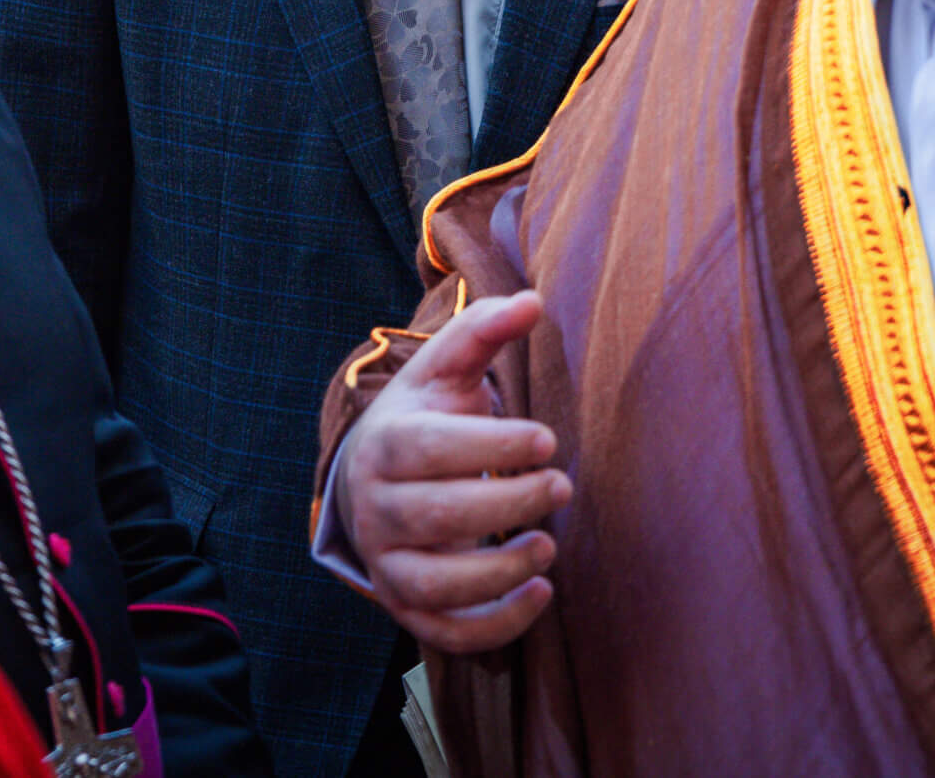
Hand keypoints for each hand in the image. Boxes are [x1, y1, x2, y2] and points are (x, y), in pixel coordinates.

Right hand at [335, 291, 569, 653]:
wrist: (372, 481)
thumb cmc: (424, 418)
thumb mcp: (443, 370)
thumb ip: (483, 332)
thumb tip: (533, 301)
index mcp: (383, 444)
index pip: (428, 449)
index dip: (489, 445)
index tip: (547, 440)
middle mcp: (376, 509)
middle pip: (433, 515)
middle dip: (504, 504)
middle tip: (561, 486)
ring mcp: (388, 565)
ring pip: (434, 584)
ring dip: (499, 571)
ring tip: (550, 544)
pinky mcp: (407, 607)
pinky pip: (446, 632)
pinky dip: (495, 625)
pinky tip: (542, 594)